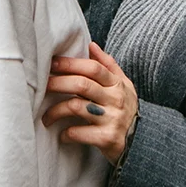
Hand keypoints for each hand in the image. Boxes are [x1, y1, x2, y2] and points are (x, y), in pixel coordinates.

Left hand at [43, 42, 137, 164]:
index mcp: (117, 84)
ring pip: (76, 107)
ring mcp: (112, 119)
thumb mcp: (123, 85)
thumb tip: (91, 45)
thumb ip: (108, 65)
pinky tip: (62, 134)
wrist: (144, 141)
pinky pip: (79, 132)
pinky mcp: (107, 139)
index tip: (52, 63)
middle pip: (81, 84)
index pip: (93, 68)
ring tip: (46, 117)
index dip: (70, 64)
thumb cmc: (127, 109)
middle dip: (57, 83)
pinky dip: (66, 133)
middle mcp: (116, 99)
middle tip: (41, 86)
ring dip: (56, 111)